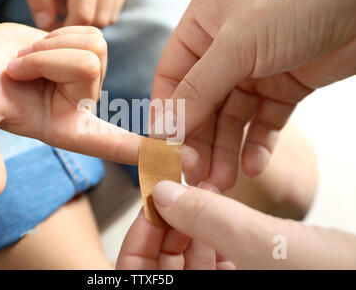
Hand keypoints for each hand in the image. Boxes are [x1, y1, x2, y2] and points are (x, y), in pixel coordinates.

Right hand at [0, 23, 140, 196]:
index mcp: (68, 130)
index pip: (112, 145)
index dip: (142, 153)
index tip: (178, 164)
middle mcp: (85, 106)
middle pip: (88, 66)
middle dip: (44, 58)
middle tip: (18, 70)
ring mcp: (92, 79)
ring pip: (93, 47)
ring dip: (50, 46)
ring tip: (29, 61)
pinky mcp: (93, 53)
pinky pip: (92, 32)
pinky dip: (59, 34)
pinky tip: (43, 48)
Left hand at [24, 0, 131, 29]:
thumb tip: (45, 24)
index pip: (83, 14)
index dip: (65, 27)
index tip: (48, 26)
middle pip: (99, 18)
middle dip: (77, 24)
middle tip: (55, 13)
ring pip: (111, 13)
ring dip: (90, 17)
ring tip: (67, 2)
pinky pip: (117, 3)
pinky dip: (100, 7)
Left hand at [119, 180, 355, 268]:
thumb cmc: (334, 276)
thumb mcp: (264, 245)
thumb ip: (208, 219)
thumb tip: (162, 193)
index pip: (139, 278)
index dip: (139, 241)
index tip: (152, 204)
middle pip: (163, 266)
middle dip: (168, 228)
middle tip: (177, 195)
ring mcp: (228, 287)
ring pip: (189, 260)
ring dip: (191, 225)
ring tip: (202, 196)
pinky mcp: (247, 277)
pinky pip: (214, 259)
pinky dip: (213, 233)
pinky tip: (219, 208)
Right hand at [151, 0, 355, 189]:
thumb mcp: (237, 43)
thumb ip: (199, 87)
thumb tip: (165, 126)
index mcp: (201, 27)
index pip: (171, 79)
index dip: (167, 116)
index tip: (165, 150)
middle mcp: (223, 51)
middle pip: (200, 105)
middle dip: (198, 142)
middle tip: (196, 175)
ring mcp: (254, 71)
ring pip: (230, 119)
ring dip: (225, 151)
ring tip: (222, 181)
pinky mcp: (283, 88)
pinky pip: (263, 122)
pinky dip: (258, 145)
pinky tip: (253, 166)